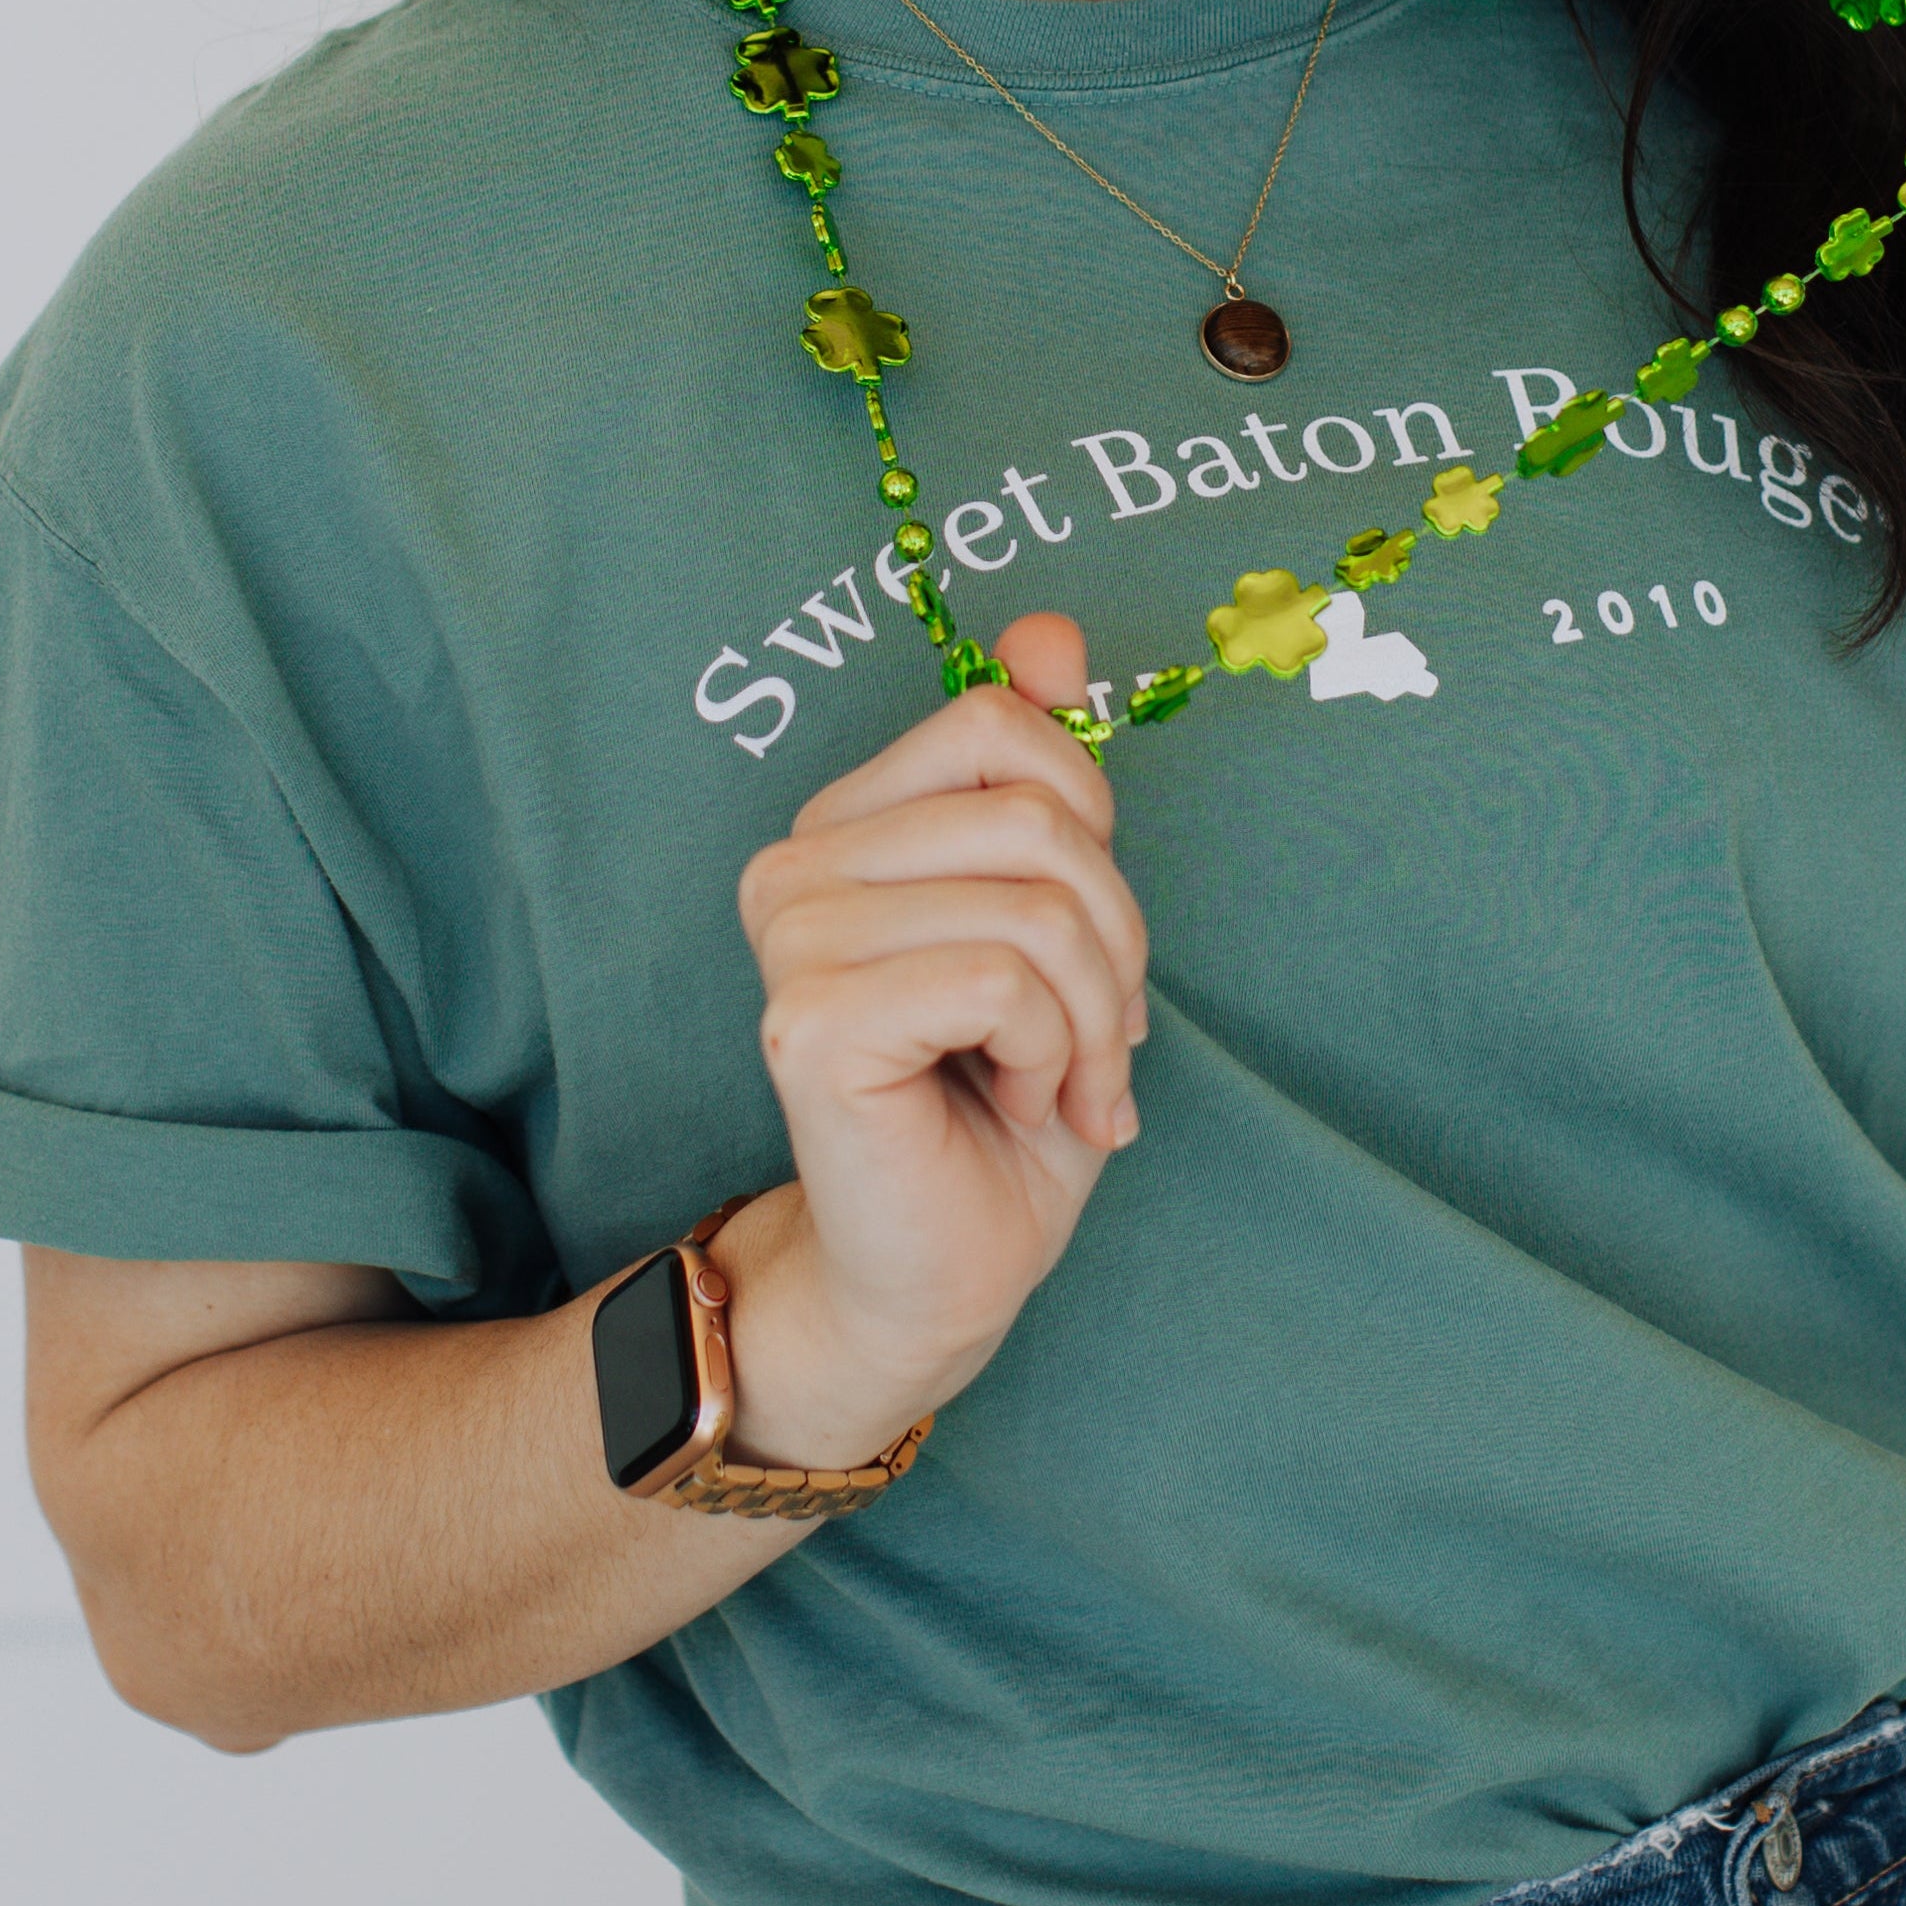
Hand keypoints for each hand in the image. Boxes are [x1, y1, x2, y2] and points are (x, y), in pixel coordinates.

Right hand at [720, 611, 1145, 1461]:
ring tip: (1067, 1086)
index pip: (1000, 726)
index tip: (1090, 943)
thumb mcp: (1057, 919)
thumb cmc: (1002, 1104)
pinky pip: (1001, 980)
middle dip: (1115, 941)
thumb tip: (1048, 632)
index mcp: (846, 828)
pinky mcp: (810, 1022)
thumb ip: (1039, 771)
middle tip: (1103, 1039)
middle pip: (1037, 817)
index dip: (1090, 828)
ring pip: (1035, 907)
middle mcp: (794, 868)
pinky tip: (1020, 1105)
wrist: (944, 1273)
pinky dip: (1055, 1054)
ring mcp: (790, 943)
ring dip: (1096, 1017)